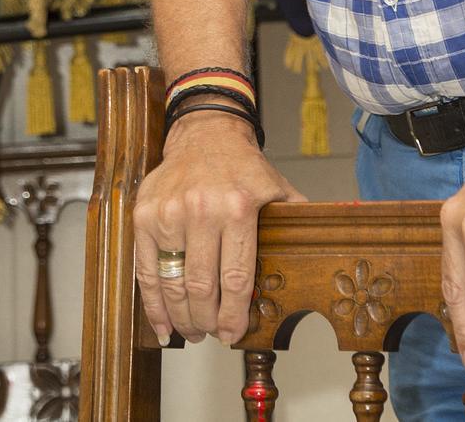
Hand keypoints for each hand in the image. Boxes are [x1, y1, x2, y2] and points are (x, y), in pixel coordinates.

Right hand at [133, 113, 307, 346]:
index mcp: (239, 207)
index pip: (235, 278)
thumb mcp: (277, 188)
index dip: (233, 315)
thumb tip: (319, 250)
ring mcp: (169, 213)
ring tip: (192, 332)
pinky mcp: (145, 215)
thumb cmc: (242, 166)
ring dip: (183, 317)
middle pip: (202, 287)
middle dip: (208, 321)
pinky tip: (163, 323)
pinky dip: (153, 304)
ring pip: (174, 283)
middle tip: (211, 334)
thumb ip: (295, 220)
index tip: (233, 334)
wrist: (206, 131)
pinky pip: (146, 270)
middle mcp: (202, 210)